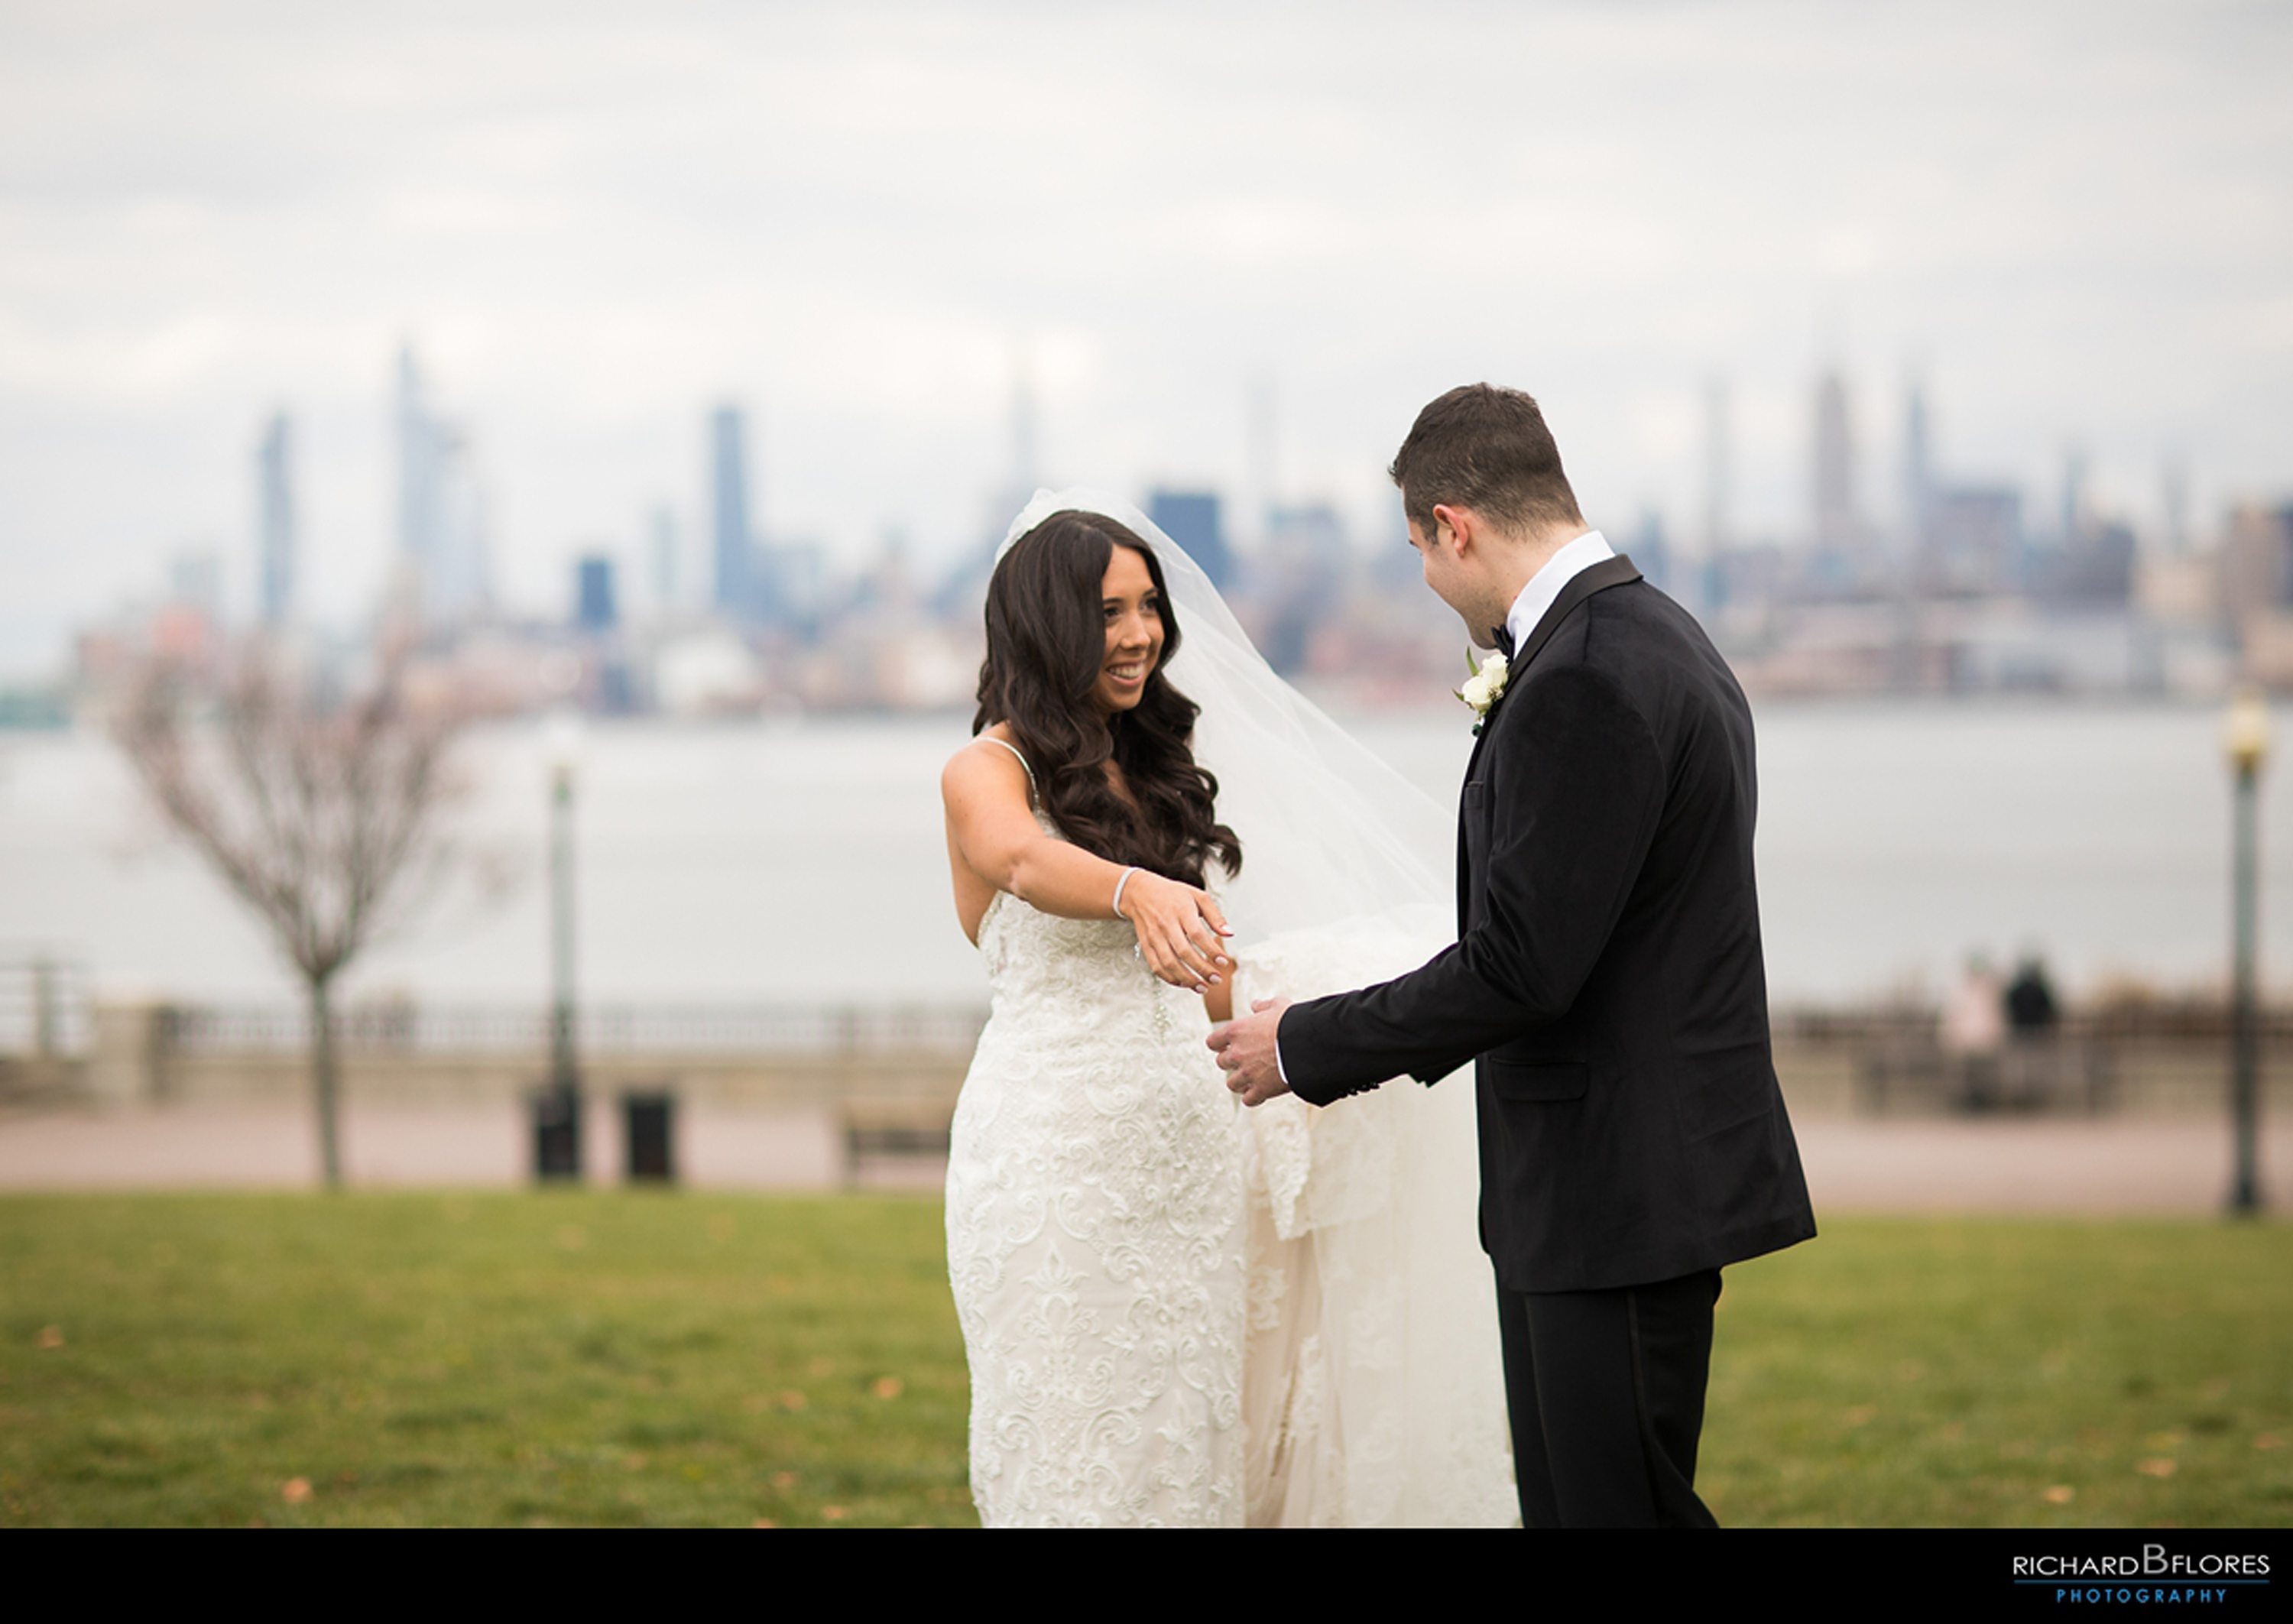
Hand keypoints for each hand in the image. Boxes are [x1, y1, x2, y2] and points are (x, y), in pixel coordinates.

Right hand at [1119, 870, 1233, 993]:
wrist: (1140, 893)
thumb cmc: (1172, 894)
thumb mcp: (1197, 896)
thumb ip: (1215, 915)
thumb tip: (1229, 933)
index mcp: (1181, 910)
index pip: (1197, 934)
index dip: (1211, 950)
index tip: (1224, 961)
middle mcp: (1166, 924)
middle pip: (1184, 952)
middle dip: (1202, 969)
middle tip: (1216, 979)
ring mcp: (1154, 936)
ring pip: (1169, 963)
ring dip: (1186, 979)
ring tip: (1202, 988)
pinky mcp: (1146, 945)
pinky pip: (1156, 966)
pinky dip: (1170, 978)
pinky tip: (1184, 983)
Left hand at [1208, 997, 1290, 1106]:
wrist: (1307, 1044)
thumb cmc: (1293, 1022)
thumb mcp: (1278, 1006)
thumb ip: (1263, 1006)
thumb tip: (1255, 1005)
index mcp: (1236, 1031)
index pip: (1212, 1042)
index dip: (1219, 1044)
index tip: (1227, 1045)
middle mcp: (1237, 1053)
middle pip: (1221, 1063)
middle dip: (1231, 1062)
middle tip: (1245, 1060)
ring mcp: (1247, 1073)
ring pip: (1232, 1084)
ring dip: (1240, 1082)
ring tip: (1252, 1079)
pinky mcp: (1261, 1089)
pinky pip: (1248, 1100)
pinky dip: (1253, 1097)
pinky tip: (1262, 1092)